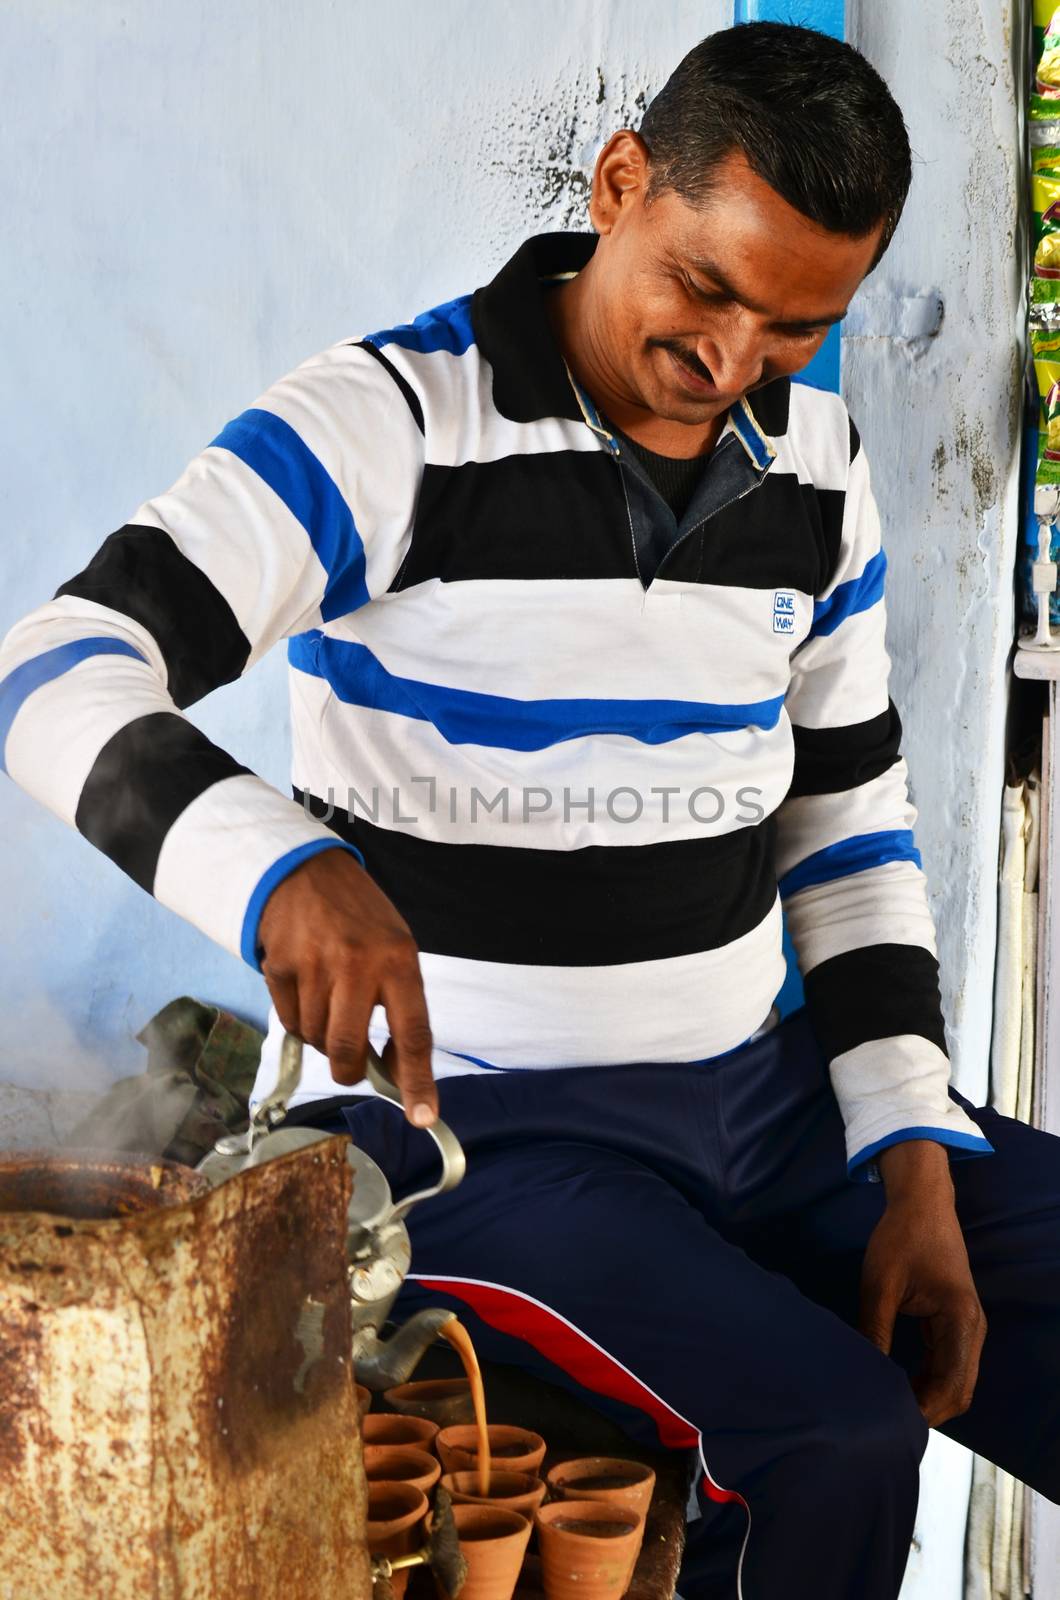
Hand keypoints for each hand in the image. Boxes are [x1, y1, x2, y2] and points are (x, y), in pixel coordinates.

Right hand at [257, 849, 437, 1126]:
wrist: (305, 872)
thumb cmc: (360, 918)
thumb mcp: (395, 949)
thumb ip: (397, 1004)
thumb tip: (393, 1069)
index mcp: (399, 960)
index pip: (414, 1034)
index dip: (418, 1081)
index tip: (423, 1116)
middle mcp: (358, 964)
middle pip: (349, 1049)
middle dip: (349, 1069)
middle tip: (352, 1063)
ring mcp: (315, 965)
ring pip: (317, 1039)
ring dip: (324, 1038)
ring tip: (330, 1003)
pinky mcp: (280, 967)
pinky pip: (290, 1022)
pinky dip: (300, 1020)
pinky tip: (307, 989)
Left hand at [859, 1140, 985, 1426]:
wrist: (921, 1203)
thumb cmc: (901, 1238)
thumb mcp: (880, 1284)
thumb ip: (876, 1331)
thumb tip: (864, 1374)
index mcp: (962, 1322)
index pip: (952, 1386)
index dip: (925, 1411)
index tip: (891, 1422)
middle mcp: (972, 1330)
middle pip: (958, 1391)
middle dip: (927, 1410)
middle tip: (886, 1422)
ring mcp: (965, 1327)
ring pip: (953, 1379)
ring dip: (926, 1397)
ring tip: (887, 1408)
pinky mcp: (951, 1323)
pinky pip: (945, 1363)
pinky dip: (926, 1379)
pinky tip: (896, 1385)